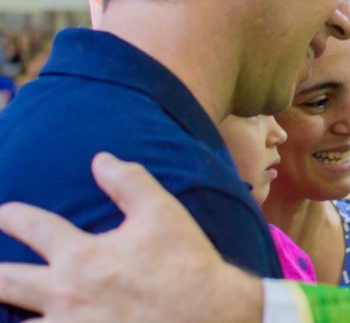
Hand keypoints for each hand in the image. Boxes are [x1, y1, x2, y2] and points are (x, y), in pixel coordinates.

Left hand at [0, 153, 262, 322]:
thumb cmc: (186, 264)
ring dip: (10, 312)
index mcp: (82, 256)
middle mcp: (65, 295)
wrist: (211, 316)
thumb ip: (129, 182)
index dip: (13, 216)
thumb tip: (101, 159)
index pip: (32, 227)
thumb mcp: (162, 213)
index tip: (6, 213)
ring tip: (8, 308)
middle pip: (5, 282)